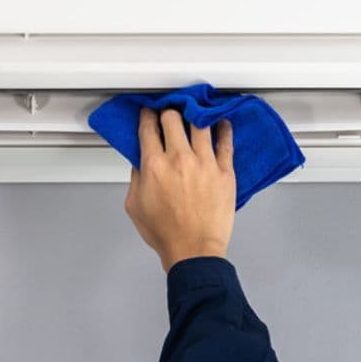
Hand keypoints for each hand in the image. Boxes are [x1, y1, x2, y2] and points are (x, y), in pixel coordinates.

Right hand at [124, 108, 235, 272]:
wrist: (193, 249)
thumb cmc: (165, 232)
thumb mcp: (134, 205)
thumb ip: (136, 178)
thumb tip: (140, 161)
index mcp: (154, 166)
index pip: (148, 128)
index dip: (146, 115)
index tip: (148, 113)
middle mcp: (179, 159)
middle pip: (173, 118)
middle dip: (168, 112)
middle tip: (169, 113)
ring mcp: (204, 163)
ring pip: (200, 123)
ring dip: (194, 115)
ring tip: (195, 113)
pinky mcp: (224, 171)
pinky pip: (226, 141)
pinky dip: (223, 127)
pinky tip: (221, 123)